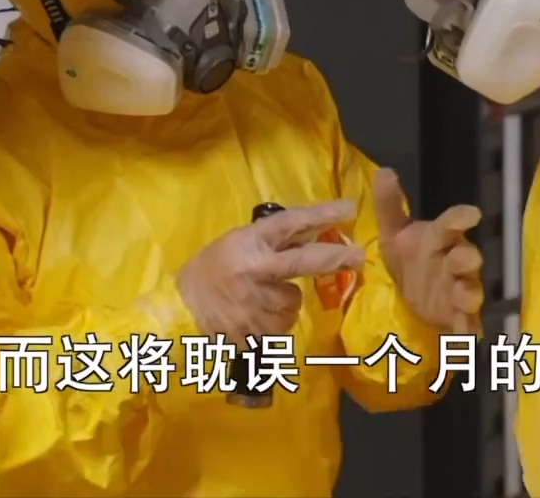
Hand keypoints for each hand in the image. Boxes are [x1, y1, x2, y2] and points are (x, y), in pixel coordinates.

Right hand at [177, 199, 366, 343]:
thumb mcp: (239, 243)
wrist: (179, 308)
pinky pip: (280, 326)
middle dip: (336, 258)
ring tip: (257, 300)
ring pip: (292, 302)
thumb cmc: (211, 270)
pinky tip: (252, 317)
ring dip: (284, 303)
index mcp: (249, 243)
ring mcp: (253, 302)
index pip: (290, 223)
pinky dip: (272, 323)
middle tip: (360, 256)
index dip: (321, 216)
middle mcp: (254, 270)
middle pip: (303, 263)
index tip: (349, 209)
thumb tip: (318, 234)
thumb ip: (275, 243)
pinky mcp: (252, 330)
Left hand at [374, 168, 484, 334]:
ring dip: (469, 293)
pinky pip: (466, 323)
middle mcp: (454, 262)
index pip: (451, 224)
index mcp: (439, 239)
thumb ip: (390, 205)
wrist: (411, 295)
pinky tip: (465, 337)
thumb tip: (385, 172)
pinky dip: (466, 330)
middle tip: (466, 259)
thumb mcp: (394, 233)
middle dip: (467, 259)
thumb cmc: (410, 258)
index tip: (470, 214)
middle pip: (466, 258)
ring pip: (470, 290)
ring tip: (464, 296)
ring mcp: (458, 290)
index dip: (460, 219)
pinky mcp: (456, 316)